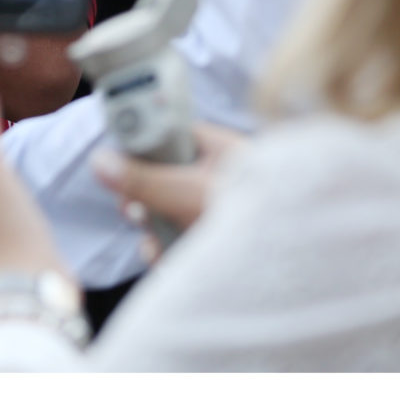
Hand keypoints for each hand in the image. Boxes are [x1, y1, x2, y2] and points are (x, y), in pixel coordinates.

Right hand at [89, 123, 245, 260]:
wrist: (300, 264)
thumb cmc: (257, 215)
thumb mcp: (187, 192)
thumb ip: (142, 177)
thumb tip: (99, 160)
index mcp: (217, 148)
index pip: (167, 134)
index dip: (140, 149)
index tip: (120, 167)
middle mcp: (216, 176)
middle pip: (161, 179)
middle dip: (142, 201)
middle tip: (135, 212)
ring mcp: (216, 211)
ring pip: (168, 214)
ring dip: (154, 233)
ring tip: (158, 246)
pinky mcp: (216, 242)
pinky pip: (180, 241)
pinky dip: (170, 253)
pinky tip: (169, 263)